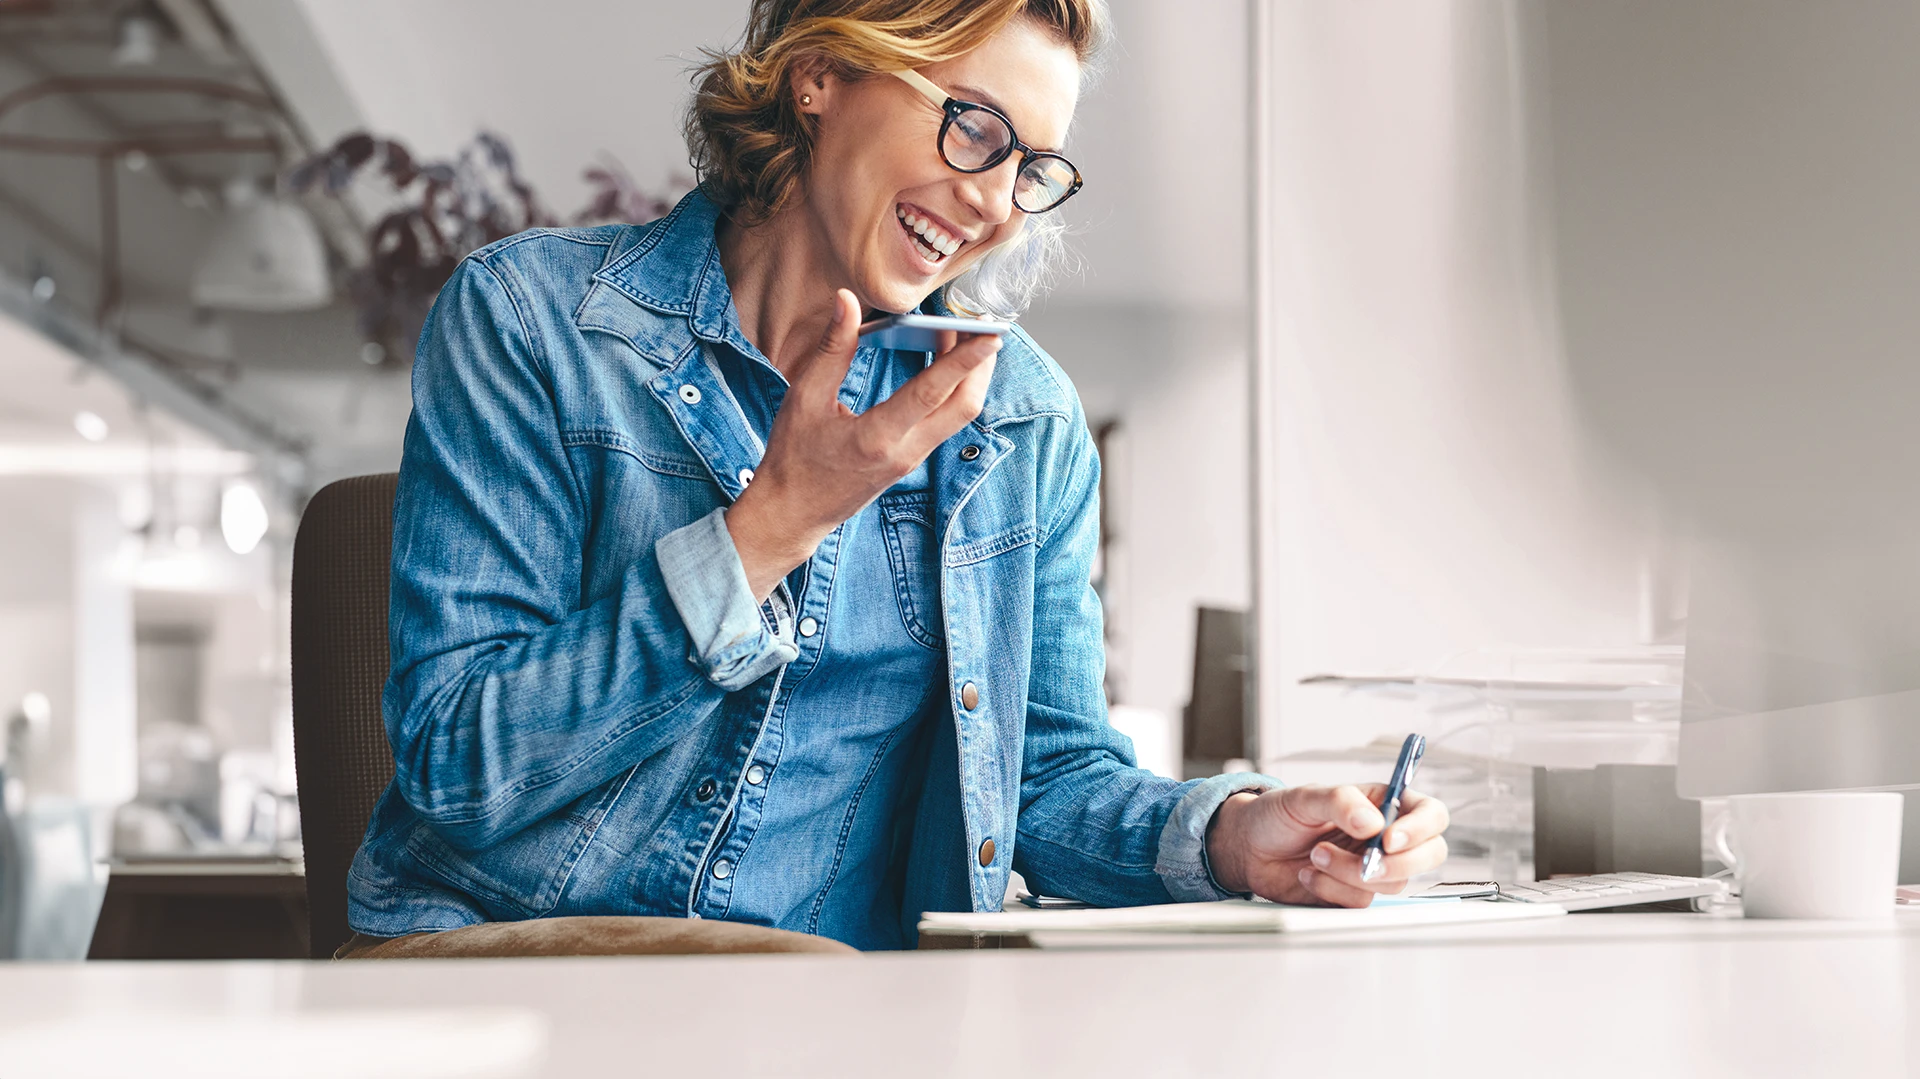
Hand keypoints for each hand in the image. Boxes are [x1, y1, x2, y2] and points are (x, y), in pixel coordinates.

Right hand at [725, 289, 999, 598]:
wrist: (792, 514)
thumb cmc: (793, 458)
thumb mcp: (804, 397)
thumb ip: (831, 348)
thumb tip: (846, 301)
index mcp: (877, 438)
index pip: (931, 393)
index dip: (964, 361)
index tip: (991, 336)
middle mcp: (905, 452)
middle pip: (964, 407)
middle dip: (982, 365)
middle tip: (984, 326)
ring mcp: (912, 459)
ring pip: (959, 415)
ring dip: (968, 376)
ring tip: (962, 335)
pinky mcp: (911, 459)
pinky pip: (944, 420)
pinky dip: (951, 389)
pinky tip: (940, 361)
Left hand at [1203, 784, 1449, 906]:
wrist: (1249, 848)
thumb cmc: (1277, 815)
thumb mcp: (1304, 797)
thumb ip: (1339, 802)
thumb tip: (1373, 823)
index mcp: (1383, 804)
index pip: (1430, 814)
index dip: (1420, 829)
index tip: (1388, 840)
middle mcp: (1385, 836)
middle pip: (1429, 855)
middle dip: (1396, 864)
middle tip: (1362, 863)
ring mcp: (1373, 868)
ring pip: (1392, 883)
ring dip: (1350, 874)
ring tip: (1315, 856)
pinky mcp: (1354, 893)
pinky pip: (1361, 902)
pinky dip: (1332, 890)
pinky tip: (1309, 875)